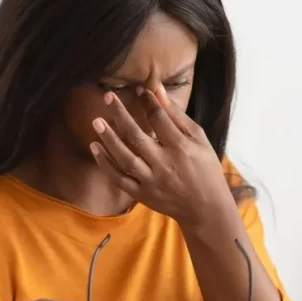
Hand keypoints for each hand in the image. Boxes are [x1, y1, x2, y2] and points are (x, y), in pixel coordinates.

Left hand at [89, 84, 233, 225]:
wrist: (205, 209)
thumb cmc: (206, 170)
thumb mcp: (199, 140)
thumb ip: (177, 116)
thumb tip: (157, 91)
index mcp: (181, 148)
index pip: (159, 119)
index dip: (147, 101)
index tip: (139, 90)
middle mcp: (164, 165)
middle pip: (137, 136)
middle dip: (120, 115)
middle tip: (108, 97)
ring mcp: (151, 181)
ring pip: (125, 158)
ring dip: (109, 139)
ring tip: (96, 121)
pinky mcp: (142, 194)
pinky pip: (119, 179)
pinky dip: (105, 164)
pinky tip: (95, 147)